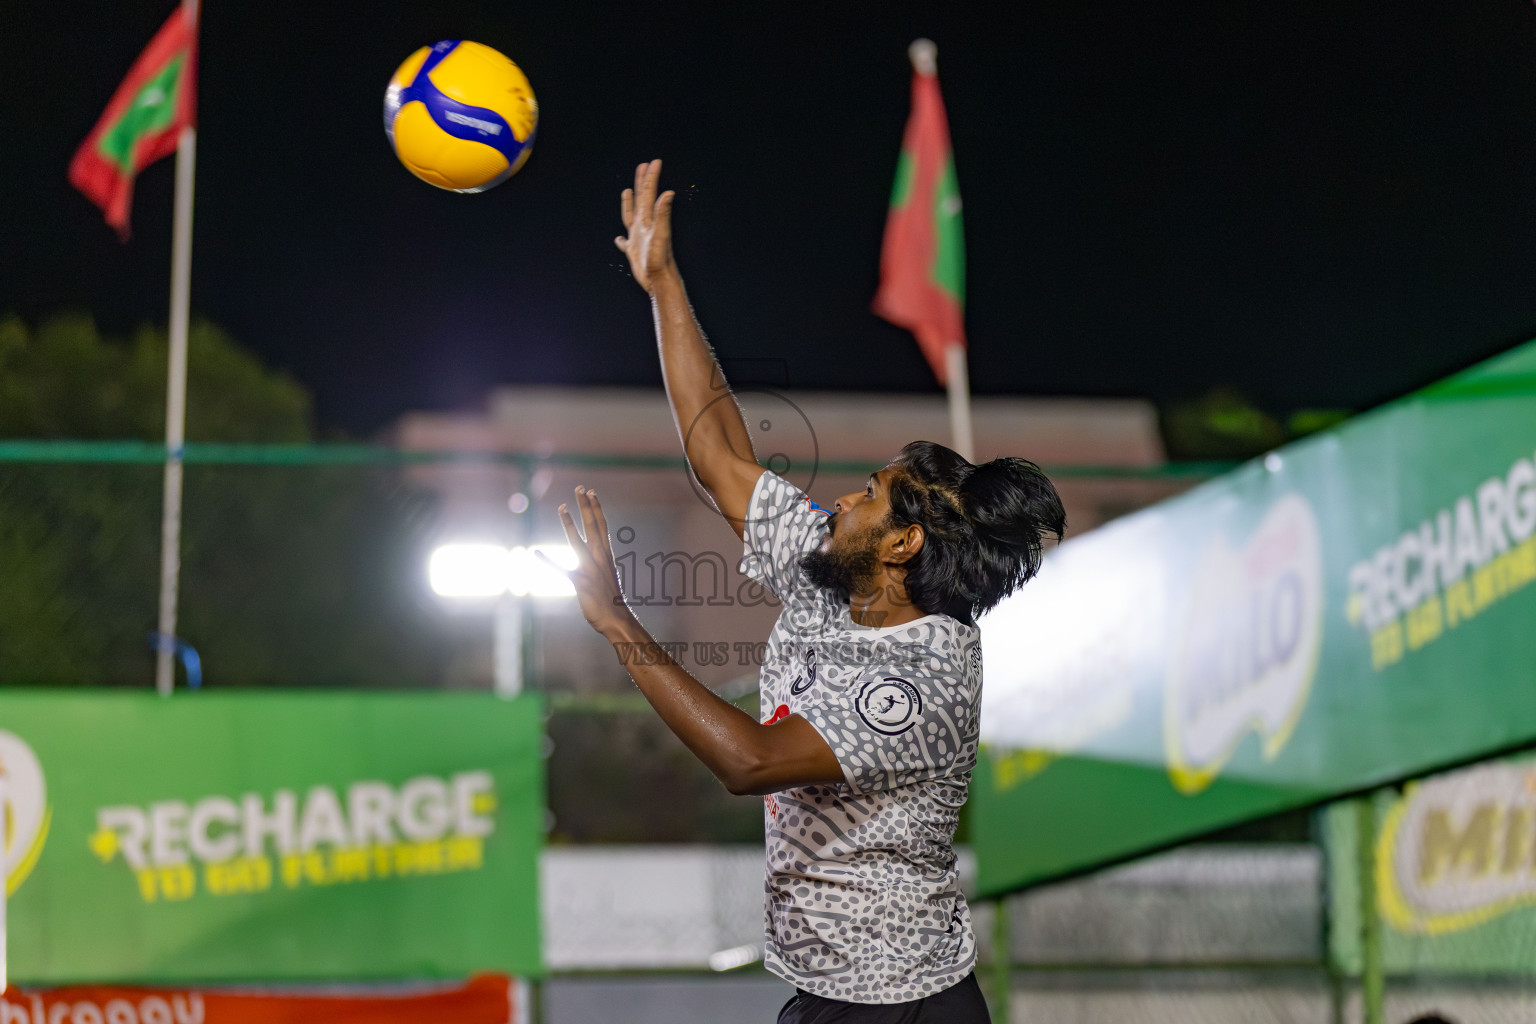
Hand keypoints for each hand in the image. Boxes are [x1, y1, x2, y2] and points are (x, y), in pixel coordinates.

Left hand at [548, 486, 635, 639]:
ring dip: (569, 523)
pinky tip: (536, 552)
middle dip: (586, 506)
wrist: (617, 620)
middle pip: (593, 525)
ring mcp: (589, 568)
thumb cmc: (612, 601)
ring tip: (562, 507)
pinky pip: (561, 569)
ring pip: (578, 540)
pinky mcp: (579, 581)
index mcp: (607, 555)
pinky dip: (547, 561)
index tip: (592, 493)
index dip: (596, 508)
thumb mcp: (608, 577)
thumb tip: (596, 560)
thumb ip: (600, 565)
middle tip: (580, 488)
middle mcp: (600, 558)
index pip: (602, 526)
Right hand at [614, 159, 676, 292]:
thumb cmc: (660, 261)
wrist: (660, 282)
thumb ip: (663, 214)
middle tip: (643, 165)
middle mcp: (643, 227)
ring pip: (631, 216)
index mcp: (648, 220)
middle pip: (642, 199)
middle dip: (642, 182)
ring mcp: (638, 239)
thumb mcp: (660, 235)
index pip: (649, 194)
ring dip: (630, 203)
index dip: (650, 178)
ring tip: (627, 191)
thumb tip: (668, 193)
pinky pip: (625, 243)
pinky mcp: (633, 253)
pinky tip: (619, 239)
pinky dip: (621, 240)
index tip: (654, 161)